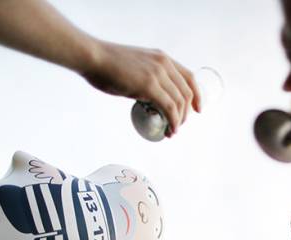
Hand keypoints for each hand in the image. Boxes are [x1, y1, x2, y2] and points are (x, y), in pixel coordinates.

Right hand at [83, 42, 199, 136]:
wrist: (93, 58)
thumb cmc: (106, 64)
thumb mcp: (134, 66)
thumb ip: (145, 77)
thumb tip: (147, 96)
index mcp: (162, 57)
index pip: (189, 77)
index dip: (197, 95)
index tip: (197, 109)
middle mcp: (164, 63)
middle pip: (187, 92)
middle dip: (186, 113)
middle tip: (177, 126)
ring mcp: (158, 73)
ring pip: (180, 102)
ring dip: (179, 120)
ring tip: (171, 131)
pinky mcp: (149, 85)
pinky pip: (169, 108)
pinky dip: (173, 121)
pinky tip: (170, 130)